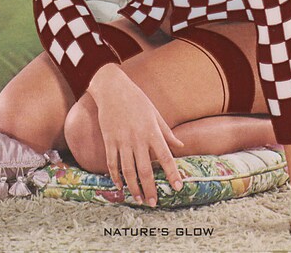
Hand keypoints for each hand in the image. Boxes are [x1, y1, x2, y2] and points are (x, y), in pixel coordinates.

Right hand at [88, 64, 183, 205]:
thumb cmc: (136, 99)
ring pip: (128, 170)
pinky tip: (119, 186)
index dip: (172, 173)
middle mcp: (138, 138)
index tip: (178, 187)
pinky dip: (115, 176)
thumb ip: (167, 132)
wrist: (112, 88)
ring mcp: (122, 140)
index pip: (166, 157)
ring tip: (138, 199)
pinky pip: (112, 163)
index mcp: (152, 131)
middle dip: (150, 188)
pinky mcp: (109, 140)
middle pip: (145, 169)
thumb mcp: (155, 113)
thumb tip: (180, 146)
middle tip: (153, 203)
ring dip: (133, 187)